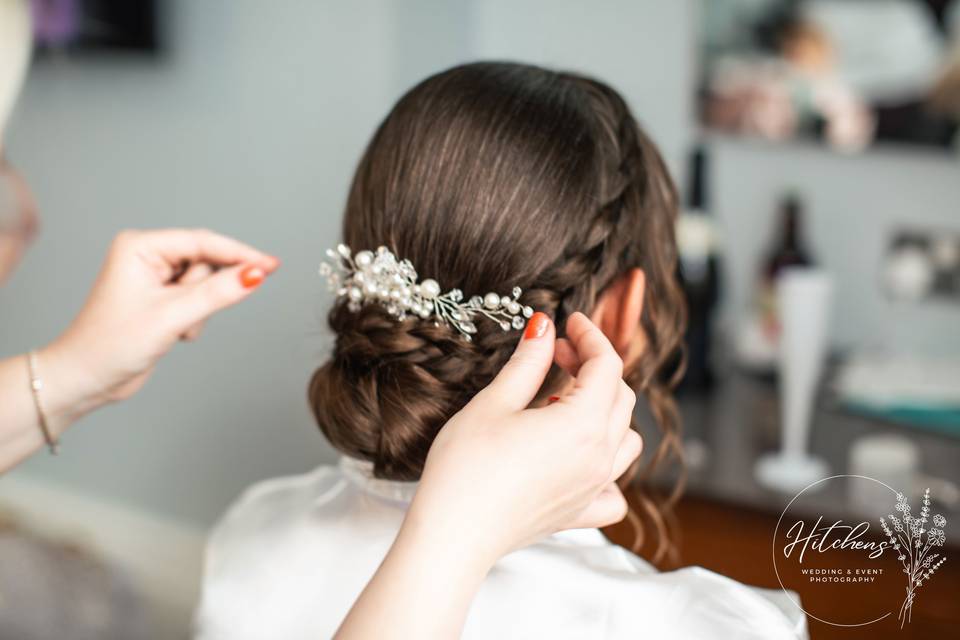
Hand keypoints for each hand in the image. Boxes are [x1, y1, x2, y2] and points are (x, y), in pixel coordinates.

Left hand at [39, 228, 277, 431]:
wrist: (86, 379)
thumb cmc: (110, 345)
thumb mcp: (172, 317)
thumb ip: (218, 293)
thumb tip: (255, 274)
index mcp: (140, 247)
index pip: (203, 242)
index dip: (239, 254)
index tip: (271, 264)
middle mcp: (147, 256)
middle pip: (206, 262)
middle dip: (206, 293)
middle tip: (188, 315)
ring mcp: (154, 278)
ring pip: (205, 283)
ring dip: (199, 310)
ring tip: (175, 328)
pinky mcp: (161, 298)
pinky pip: (198, 300)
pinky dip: (194, 319)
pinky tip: (174, 333)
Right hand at [407, 311, 640, 562]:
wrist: (453, 533)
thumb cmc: (466, 468)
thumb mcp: (494, 403)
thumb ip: (528, 362)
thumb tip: (544, 327)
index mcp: (583, 424)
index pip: (607, 365)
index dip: (590, 335)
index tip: (568, 322)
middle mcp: (599, 457)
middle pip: (620, 397)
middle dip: (592, 366)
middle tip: (554, 353)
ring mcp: (593, 488)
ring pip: (625, 439)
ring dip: (604, 411)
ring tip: (562, 402)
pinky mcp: (579, 513)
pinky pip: (614, 489)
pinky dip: (607, 468)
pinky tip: (578, 458)